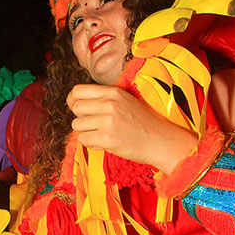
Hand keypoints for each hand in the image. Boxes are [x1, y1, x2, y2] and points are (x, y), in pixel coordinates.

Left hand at [67, 84, 196, 173]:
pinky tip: (105, 142)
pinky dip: (91, 143)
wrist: (161, 140)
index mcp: (112, 92)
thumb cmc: (142, 123)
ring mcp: (108, 120)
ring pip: (77, 125)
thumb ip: (103, 99)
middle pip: (76, 108)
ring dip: (86, 132)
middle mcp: (109, 103)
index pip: (78, 91)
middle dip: (81, 118)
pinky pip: (83, 140)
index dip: (73, 101)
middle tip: (95, 126)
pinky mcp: (107, 138)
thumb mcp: (125, 101)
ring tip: (102, 134)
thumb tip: (75, 103)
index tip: (79, 109)